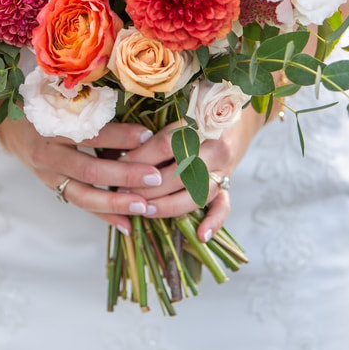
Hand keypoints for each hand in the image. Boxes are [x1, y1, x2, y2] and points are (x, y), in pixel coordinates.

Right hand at [0, 117, 163, 235]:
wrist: (8, 125)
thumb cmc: (43, 104)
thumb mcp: (61, 97)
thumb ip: (91, 104)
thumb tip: (135, 109)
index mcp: (51, 125)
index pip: (90, 133)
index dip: (120, 136)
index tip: (149, 135)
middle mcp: (48, 153)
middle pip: (88, 169)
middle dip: (124, 175)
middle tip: (155, 176)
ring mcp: (49, 175)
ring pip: (83, 195)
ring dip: (115, 203)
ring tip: (144, 207)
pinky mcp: (53, 188)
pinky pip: (80, 204)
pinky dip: (104, 215)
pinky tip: (127, 224)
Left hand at [119, 109, 262, 240]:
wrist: (235, 115)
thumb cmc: (194, 113)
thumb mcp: (175, 112)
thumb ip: (150, 132)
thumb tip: (113, 152)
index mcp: (200, 123)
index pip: (166, 144)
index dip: (140, 157)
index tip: (117, 164)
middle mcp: (215, 146)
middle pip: (180, 173)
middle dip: (148, 186)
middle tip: (122, 192)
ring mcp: (224, 168)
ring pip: (197, 193)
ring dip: (168, 206)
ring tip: (144, 210)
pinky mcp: (228, 184)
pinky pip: (223, 206)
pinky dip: (214, 222)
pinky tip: (201, 236)